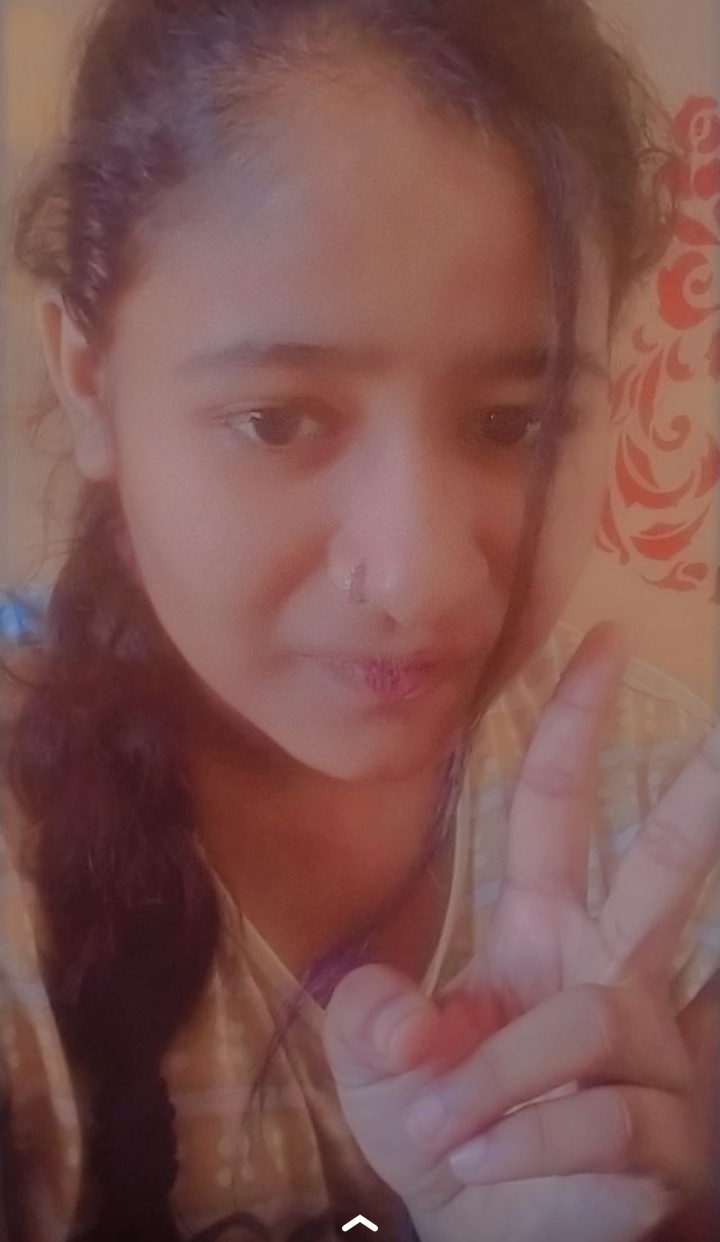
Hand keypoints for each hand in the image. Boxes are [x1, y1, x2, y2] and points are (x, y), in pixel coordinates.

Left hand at [322, 623, 719, 1241]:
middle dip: (703, 799)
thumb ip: (374, 1028)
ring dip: (500, 1089)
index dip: (571, 725)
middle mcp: (604, 968)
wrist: (492, 1240)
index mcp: (537, 929)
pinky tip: (508, 1178)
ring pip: (585, 1024)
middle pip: (665, 868)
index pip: (554, 808)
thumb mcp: (381, 1077)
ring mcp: (646, 1045)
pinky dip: (526, 1153)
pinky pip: (594, 1115)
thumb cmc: (445, 1138)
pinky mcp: (667, 1127)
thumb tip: (397, 1014)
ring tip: (453, 1138)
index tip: (601, 644)